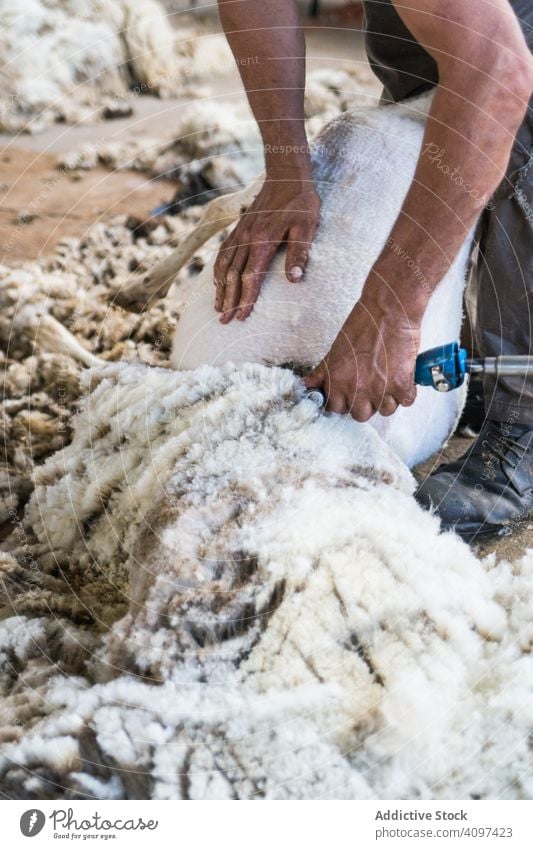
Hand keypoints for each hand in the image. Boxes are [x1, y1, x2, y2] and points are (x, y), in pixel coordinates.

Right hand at [213, 176, 319, 322]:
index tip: (242, 316)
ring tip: (218, 307)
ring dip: (219, 288)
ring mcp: (240, 233)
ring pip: (224, 266)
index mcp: (263, 241)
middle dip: (229, 300)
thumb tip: (294, 279)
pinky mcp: (239, 228)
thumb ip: (299, 253)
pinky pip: (223, 252)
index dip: (246, 299)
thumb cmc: (301, 201)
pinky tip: (217, 281)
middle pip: (233, 276)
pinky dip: (217, 270)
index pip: (251, 277)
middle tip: (225, 321)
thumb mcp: (307, 226)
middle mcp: (247, 239)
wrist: (286, 174)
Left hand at [304, 296, 420, 420]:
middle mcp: (357, 388)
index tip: (351, 396)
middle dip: (366, 404)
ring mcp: (380, 389)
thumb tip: (306, 385)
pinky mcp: (401, 385)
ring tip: (389, 381)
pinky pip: (405, 402)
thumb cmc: (363, 324)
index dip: (344, 402)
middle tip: (372, 387)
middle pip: (360, 415)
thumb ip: (322, 372)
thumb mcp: (334, 350)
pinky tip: (403, 379)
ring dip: (388, 399)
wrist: (388, 309)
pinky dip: (406, 393)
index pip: (336, 408)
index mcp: (338, 381)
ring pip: (384, 411)